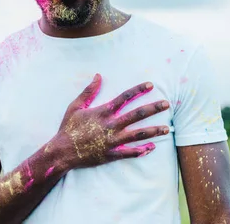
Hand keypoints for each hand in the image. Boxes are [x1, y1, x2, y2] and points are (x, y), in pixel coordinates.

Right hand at [52, 73, 169, 169]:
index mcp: (103, 112)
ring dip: (154, 131)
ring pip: (138, 134)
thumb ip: (89, 91)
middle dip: (153, 108)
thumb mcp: (75, 106)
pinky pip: (130, 152)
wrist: (62, 151)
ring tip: (167, 128)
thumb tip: (98, 75)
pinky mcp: (111, 154)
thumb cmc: (68, 128)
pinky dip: (142, 150)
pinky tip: (152, 147)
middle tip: (167, 104)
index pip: (125, 97)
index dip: (138, 90)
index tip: (150, 85)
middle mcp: (111, 125)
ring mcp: (112, 141)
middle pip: (137, 114)